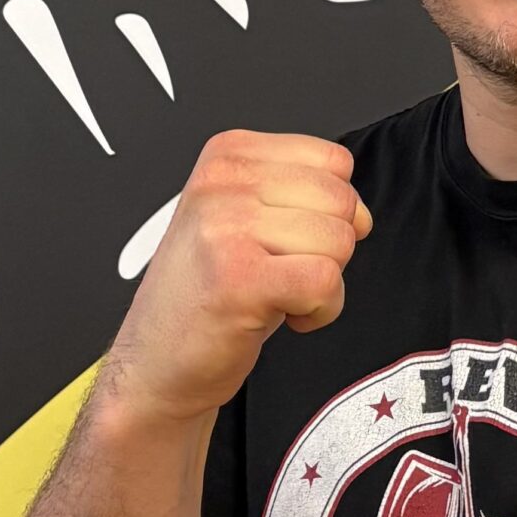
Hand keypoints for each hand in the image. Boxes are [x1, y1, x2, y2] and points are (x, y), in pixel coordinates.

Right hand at [110, 131, 369, 425]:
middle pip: (341, 200)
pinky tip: (284, 315)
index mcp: (227, 155)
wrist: (155, 361)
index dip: (333, 211)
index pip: (333, 161)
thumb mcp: (244, 218)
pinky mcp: (239, 276)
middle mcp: (222, 182)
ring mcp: (227, 226)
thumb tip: (361, 212)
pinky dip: (320, 310)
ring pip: (338, 241)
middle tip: (282, 272)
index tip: (294, 241)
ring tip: (277, 294)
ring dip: (323, 283)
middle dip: (330, 248)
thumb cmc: (206, 295)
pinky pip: (326, 281)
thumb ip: (300, 195)